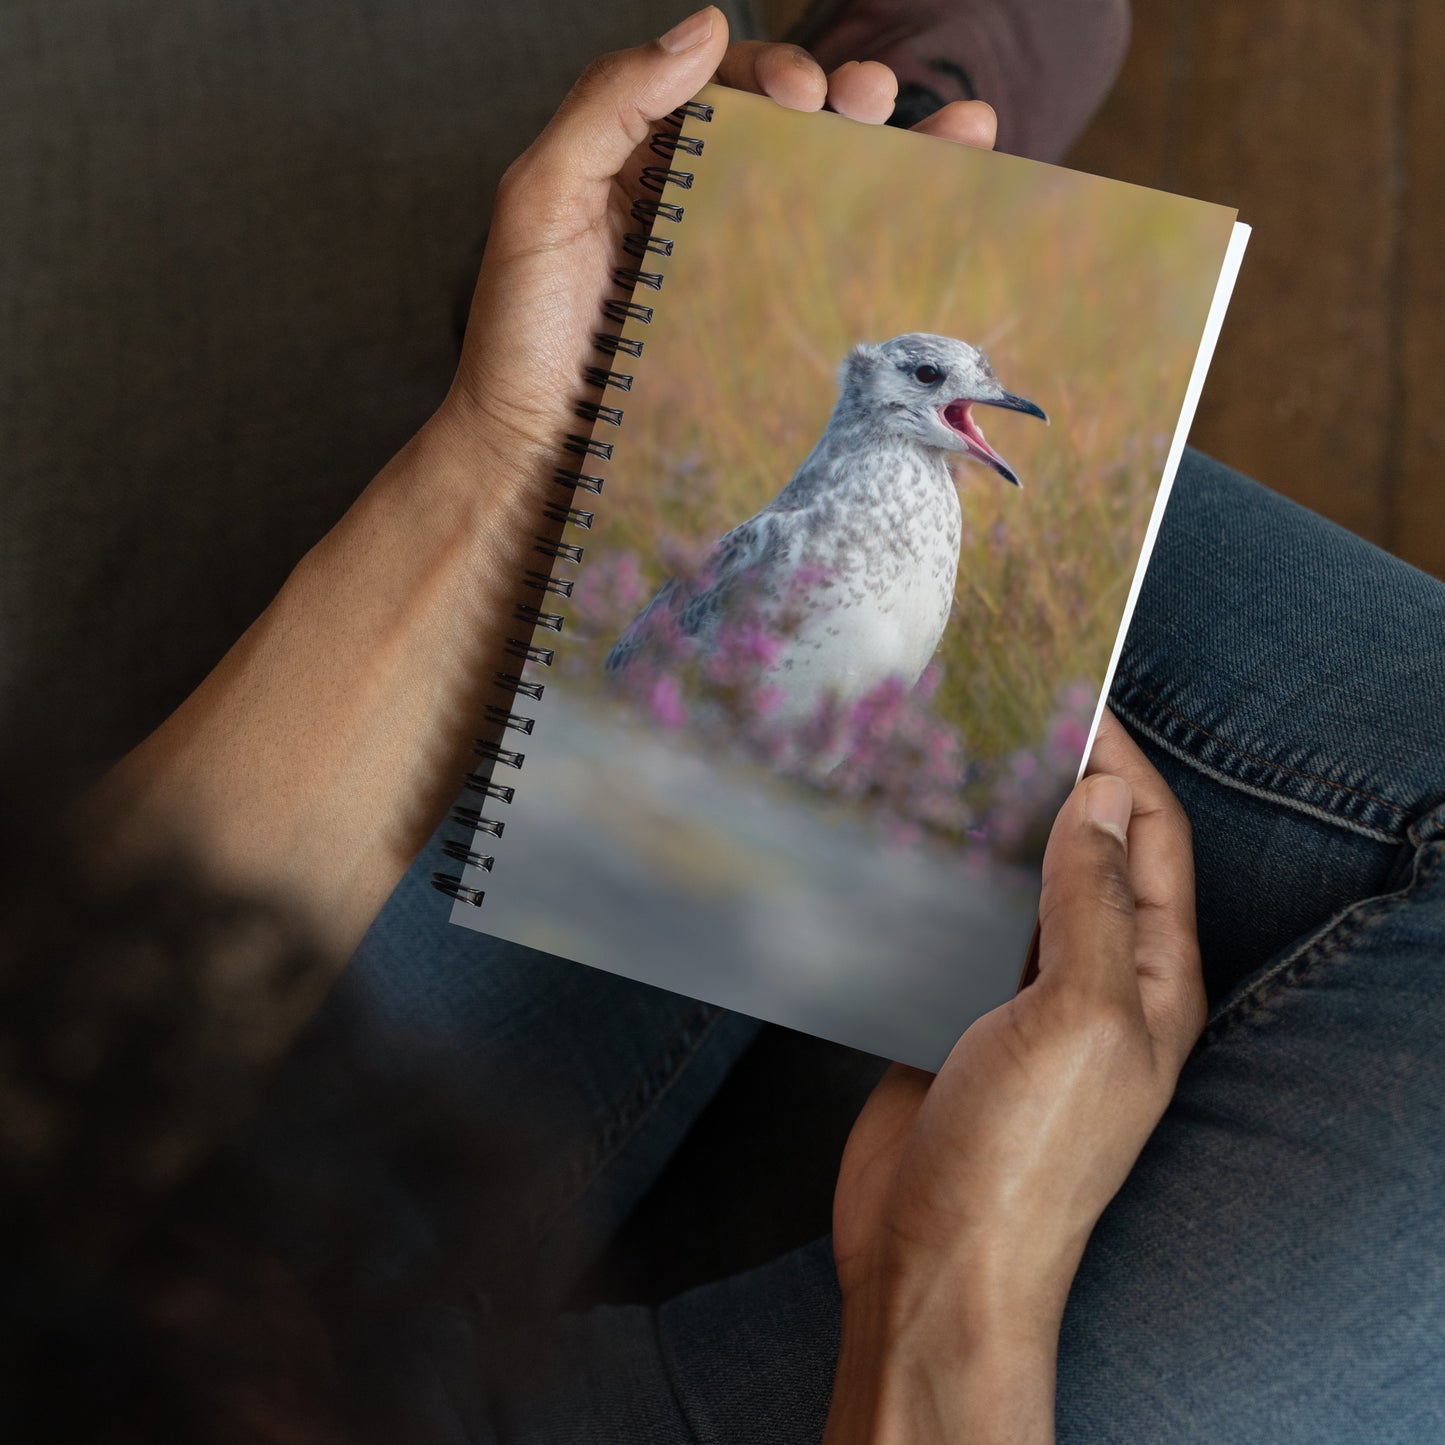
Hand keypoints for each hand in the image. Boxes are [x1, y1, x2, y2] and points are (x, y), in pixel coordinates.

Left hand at [425, 4, 998, 484]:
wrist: (531, 455)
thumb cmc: (522, 337)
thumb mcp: (540, 201)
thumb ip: (607, 105)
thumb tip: (706, 31)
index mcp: (641, 159)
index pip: (726, 87)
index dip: (775, 72)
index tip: (805, 91)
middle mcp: (693, 204)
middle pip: (791, 132)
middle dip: (848, 102)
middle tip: (873, 103)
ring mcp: (727, 269)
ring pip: (825, 193)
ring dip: (898, 154)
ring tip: (960, 131)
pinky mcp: (750, 329)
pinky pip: (827, 271)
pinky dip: (891, 237)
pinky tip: (945, 209)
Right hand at [826, 710, 1205, 1442]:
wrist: (937, 1263)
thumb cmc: (1023, 1156)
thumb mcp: (1077, 1017)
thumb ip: (1089, 904)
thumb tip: (1101, 798)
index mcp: (1150, 976)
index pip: (1150, 838)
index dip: (1121, 762)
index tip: (1071, 694)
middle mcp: (1094, 980)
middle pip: (1088, 854)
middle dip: (1057, 783)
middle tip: (997, 714)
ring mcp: (1023, 1000)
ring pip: (1018, 887)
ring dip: (995, 828)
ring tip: (945, 761)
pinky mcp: (956, 1016)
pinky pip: (959, 927)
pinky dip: (944, 880)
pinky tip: (904, 844)